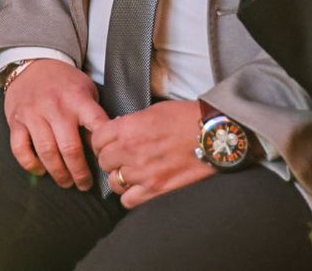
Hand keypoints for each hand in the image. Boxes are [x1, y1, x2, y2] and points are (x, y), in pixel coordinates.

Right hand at [3, 59, 108, 190]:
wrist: (34, 63)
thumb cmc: (65, 82)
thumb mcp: (86, 90)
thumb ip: (94, 114)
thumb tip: (107, 144)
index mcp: (78, 99)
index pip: (96, 125)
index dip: (103, 148)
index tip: (107, 163)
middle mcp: (56, 107)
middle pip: (70, 148)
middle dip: (79, 172)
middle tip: (84, 184)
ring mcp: (34, 114)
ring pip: (46, 152)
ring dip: (58, 173)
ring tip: (66, 182)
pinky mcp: (16, 121)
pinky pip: (20, 148)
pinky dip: (30, 164)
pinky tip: (40, 170)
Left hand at [90, 99, 213, 208]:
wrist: (213, 135)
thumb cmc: (188, 118)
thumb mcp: (154, 110)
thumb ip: (132, 122)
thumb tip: (118, 129)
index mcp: (129, 128)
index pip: (97, 139)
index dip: (100, 141)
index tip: (106, 143)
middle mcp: (131, 151)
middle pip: (104, 161)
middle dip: (110, 159)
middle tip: (120, 157)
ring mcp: (143, 173)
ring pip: (113, 182)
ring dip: (120, 177)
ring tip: (131, 173)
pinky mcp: (156, 189)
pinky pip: (128, 200)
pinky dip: (131, 195)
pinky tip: (140, 187)